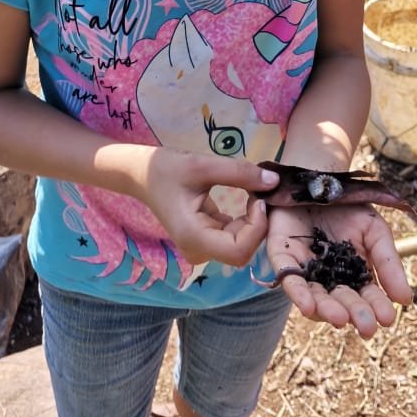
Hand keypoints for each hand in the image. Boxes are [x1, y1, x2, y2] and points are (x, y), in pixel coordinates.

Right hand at [142, 149, 279, 267]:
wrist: (143, 174)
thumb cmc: (166, 169)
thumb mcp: (202, 165)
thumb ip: (239, 173)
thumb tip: (274, 182)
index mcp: (194, 237)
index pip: (239, 251)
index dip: (257, 227)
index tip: (259, 197)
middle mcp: (198, 249)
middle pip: (243, 250)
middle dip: (258, 223)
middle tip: (261, 191)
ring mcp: (202, 247)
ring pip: (242, 245)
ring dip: (254, 221)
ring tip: (254, 191)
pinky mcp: (206, 239)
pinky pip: (235, 236)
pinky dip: (246, 219)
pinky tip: (248, 197)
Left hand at [265, 203, 412, 338]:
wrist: (322, 178)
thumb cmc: (349, 206)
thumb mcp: (375, 231)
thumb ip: (388, 262)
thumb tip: (406, 300)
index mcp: (353, 275)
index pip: (366, 297)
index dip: (376, 308)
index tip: (388, 318)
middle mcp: (328, 278)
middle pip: (341, 302)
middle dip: (354, 315)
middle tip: (367, 327)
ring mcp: (304, 269)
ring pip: (314, 297)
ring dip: (326, 310)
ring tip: (340, 319)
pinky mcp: (282, 257)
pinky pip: (287, 279)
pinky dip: (298, 293)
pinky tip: (308, 306)